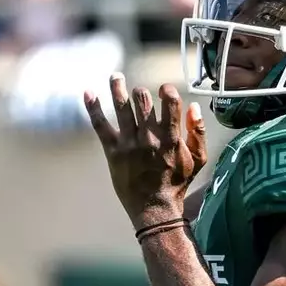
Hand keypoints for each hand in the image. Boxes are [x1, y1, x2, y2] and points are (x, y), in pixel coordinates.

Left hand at [84, 74, 209, 228]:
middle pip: (142, 100)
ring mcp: (129, 142)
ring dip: (117, 87)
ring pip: (121, 106)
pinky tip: (88, 93)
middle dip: (141, 92)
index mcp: (171, 137)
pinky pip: (100, 124)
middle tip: (139, 92)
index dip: (167, 91)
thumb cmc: (177, 184)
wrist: (155, 209)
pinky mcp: (112, 151)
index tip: (164, 90)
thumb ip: (198, 133)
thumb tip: (194, 108)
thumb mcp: (197, 160)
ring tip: (115, 77)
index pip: (170, 102)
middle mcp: (149, 136)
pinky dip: (93, 107)